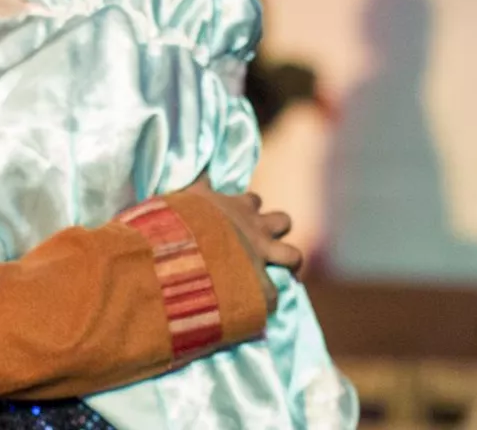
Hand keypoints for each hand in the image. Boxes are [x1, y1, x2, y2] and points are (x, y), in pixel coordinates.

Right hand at [183, 178, 302, 309]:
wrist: (186, 247)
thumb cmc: (182, 219)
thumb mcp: (187, 194)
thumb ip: (197, 184)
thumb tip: (201, 169)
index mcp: (238, 207)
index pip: (252, 201)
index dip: (249, 207)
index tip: (239, 215)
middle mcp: (256, 229)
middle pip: (283, 221)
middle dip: (276, 229)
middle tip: (263, 241)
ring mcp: (262, 257)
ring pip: (293, 256)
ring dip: (286, 263)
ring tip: (277, 273)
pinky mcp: (260, 284)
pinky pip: (272, 296)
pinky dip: (266, 300)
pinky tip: (259, 306)